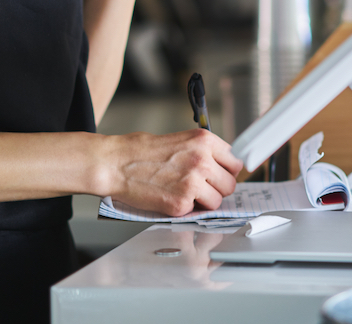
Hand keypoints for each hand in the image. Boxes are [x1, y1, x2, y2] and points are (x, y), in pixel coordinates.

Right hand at [101, 129, 242, 216]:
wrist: (116, 163)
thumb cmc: (142, 151)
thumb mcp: (181, 140)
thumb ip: (204, 152)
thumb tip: (221, 167)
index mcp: (204, 140)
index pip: (235, 162)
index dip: (226, 171)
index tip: (220, 176)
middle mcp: (202, 160)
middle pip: (230, 183)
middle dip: (217, 188)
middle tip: (202, 187)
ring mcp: (193, 182)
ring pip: (218, 200)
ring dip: (205, 201)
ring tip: (185, 193)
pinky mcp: (181, 203)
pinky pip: (197, 211)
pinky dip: (187, 209)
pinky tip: (172, 197)